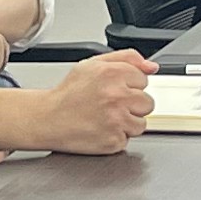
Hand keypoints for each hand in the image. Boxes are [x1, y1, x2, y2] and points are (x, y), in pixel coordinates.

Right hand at [30, 49, 153, 156]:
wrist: (48, 119)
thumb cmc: (69, 94)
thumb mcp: (93, 64)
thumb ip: (127, 59)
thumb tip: (152, 66)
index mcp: (113, 73)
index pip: (144, 80)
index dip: (129, 85)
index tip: (114, 89)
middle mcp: (117, 96)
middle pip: (147, 102)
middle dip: (131, 104)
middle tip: (110, 105)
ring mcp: (117, 120)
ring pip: (141, 123)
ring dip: (127, 122)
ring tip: (106, 118)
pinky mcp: (114, 140)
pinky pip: (128, 139)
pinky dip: (117, 137)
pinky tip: (102, 129)